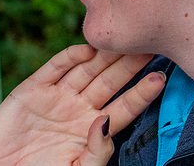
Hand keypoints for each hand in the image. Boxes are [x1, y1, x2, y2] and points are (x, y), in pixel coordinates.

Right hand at [0, 45, 164, 165]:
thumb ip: (96, 152)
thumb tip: (106, 124)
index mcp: (94, 127)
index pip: (125, 105)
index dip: (142, 92)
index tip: (160, 78)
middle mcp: (80, 107)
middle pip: (110, 80)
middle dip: (129, 63)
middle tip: (149, 44)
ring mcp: (58, 95)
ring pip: (87, 69)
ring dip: (105, 54)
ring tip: (124, 40)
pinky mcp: (33, 88)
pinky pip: (56, 67)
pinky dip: (71, 56)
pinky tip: (87, 49)